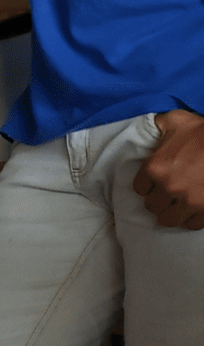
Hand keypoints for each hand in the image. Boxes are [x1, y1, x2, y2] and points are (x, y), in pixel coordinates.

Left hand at [133, 109, 203, 229]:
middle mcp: (169, 186)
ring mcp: (189, 200)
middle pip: (152, 206)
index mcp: (155, 167)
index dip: (147, 185)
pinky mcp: (206, 209)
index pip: (139, 188)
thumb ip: (157, 124)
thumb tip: (150, 126)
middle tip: (165, 194)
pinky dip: (191, 219)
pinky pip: (192, 224)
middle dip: (158, 200)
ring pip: (169, 219)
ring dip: (172, 212)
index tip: (153, 183)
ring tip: (177, 205)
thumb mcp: (175, 121)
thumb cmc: (203, 132)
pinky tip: (192, 209)